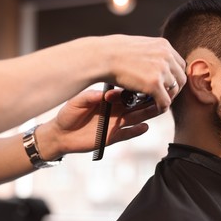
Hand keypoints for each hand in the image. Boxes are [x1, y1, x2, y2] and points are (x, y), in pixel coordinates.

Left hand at [36, 89, 158, 158]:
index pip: (125, 93)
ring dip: (147, 114)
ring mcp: (115, 124)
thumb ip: (90, 97)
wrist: (60, 134)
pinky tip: (145, 127)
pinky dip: (136, 131)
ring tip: (159, 108)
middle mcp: (114, 110)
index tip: (142, 83)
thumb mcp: (77, 102)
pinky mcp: (112, 137)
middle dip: (148, 99)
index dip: (133, 89)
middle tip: (160, 93)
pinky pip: (127, 134)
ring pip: (135, 118)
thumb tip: (103, 94)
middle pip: (136, 105)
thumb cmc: (67, 114)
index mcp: (108, 99)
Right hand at [99, 35, 186, 112]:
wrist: (101, 56)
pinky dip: (161, 107)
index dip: (174, 76)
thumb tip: (153, 61)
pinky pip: (165, 101)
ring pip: (174, 91)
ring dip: (167, 98)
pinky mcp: (154, 84)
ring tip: (156, 101)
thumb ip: (151, 53)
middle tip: (163, 95)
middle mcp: (166, 56)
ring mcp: (161, 70)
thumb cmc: (112, 51)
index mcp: (163, 45)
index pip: (180, 64)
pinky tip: (154, 108)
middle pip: (181, 78)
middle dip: (173, 88)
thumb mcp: (138, 45)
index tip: (166, 84)